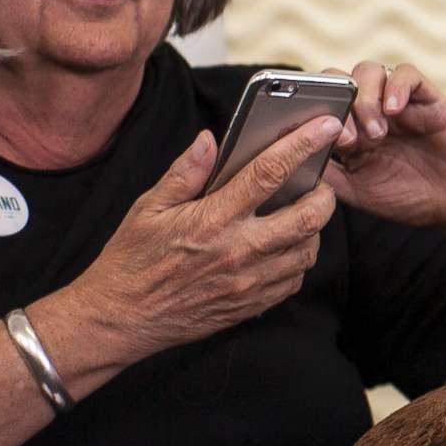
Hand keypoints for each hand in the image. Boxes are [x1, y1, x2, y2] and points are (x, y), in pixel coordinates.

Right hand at [68, 120, 340, 355]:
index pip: (270, 173)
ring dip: (313, 228)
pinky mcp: (252, 304)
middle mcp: (239, 251)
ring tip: (300, 213)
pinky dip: (298, 258)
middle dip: (324, 193)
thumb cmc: (131, 261)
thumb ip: (185, 172)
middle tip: (318, 182)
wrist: (120, 319)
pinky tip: (284, 246)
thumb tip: (210, 140)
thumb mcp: (148, 208)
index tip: (325, 126)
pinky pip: (294, 279)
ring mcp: (249, 281)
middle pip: (309, 216)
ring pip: (308, 250)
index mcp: (213, 219)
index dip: (303, 144)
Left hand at [323, 60, 445, 227]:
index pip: (318, 102)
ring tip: (376, 132)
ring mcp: (397, 102)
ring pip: (368, 71)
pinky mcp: (427, 97)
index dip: (312, 113)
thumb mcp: (357, 191)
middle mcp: (368, 110)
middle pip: (339, 80)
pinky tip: (394, 111)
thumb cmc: (408, 196)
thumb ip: (328, 173)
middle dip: (338, 105)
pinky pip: (407, 73)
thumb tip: (296, 156)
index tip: (316, 140)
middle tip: (349, 141)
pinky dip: (396, 87)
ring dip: (365, 98)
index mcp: (347, 129)